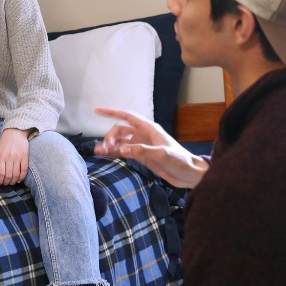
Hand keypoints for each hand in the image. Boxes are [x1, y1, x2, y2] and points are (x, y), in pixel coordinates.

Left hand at [0, 128, 30, 184]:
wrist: (15, 132)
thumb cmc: (4, 143)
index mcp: (0, 156)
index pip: (0, 173)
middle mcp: (9, 157)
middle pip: (8, 176)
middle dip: (6, 183)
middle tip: (5, 184)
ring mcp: (18, 157)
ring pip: (16, 175)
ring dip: (13, 181)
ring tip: (11, 182)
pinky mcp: (25, 157)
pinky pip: (24, 170)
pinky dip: (22, 177)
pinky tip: (19, 179)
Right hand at [93, 107, 207, 188]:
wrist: (189, 175)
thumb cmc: (181, 161)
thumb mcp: (163, 155)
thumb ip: (143, 151)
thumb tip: (122, 149)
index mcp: (149, 129)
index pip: (127, 116)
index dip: (112, 112)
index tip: (97, 111)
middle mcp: (143, 135)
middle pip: (120, 130)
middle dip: (110, 136)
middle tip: (105, 149)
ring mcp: (141, 145)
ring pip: (120, 141)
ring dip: (109, 145)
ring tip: (99, 152)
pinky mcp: (141, 156)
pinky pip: (123, 151)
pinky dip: (113, 152)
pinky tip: (104, 155)